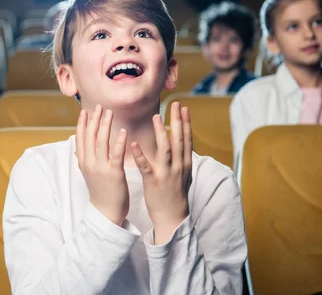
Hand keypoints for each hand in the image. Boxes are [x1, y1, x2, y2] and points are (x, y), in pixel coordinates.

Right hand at [76, 104, 128, 225]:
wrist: (105, 212)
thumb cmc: (100, 192)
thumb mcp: (88, 174)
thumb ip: (84, 159)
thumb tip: (77, 148)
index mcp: (83, 162)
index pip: (80, 138)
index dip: (83, 123)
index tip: (86, 110)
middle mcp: (89, 163)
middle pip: (90, 136)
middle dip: (94, 120)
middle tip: (100, 106)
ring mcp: (100, 168)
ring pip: (101, 142)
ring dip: (105, 125)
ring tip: (110, 112)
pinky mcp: (113, 173)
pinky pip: (115, 154)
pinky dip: (118, 141)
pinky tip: (123, 131)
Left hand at [131, 102, 191, 243]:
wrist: (172, 218)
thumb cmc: (175, 194)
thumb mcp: (183, 174)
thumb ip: (181, 158)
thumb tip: (182, 142)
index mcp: (185, 163)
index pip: (187, 139)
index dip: (186, 122)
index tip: (184, 107)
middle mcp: (178, 166)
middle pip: (179, 140)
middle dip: (177, 121)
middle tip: (175, 104)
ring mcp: (166, 174)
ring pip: (165, 150)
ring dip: (160, 133)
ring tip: (155, 117)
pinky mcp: (153, 182)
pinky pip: (146, 166)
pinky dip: (141, 154)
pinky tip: (134, 143)